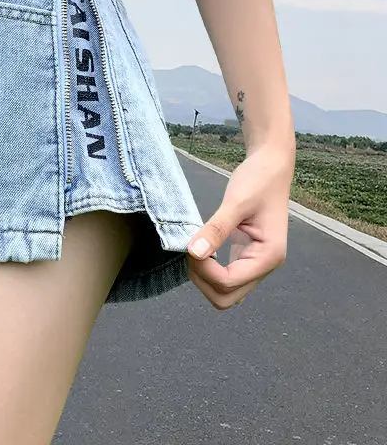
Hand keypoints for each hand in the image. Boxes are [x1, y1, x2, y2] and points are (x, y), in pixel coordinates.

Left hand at [186, 142, 293, 308]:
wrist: (271, 166)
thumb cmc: (258, 180)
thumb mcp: (235, 202)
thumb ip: (216, 229)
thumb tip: (194, 252)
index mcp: (269, 256)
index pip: (229, 283)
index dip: (204, 270)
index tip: (191, 247)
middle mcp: (264, 265)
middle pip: (227, 297)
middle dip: (203, 279)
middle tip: (192, 250)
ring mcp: (256, 262)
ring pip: (226, 291)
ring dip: (205, 276)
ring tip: (195, 247)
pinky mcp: (246, 254)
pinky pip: (226, 275)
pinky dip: (210, 269)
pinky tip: (202, 248)